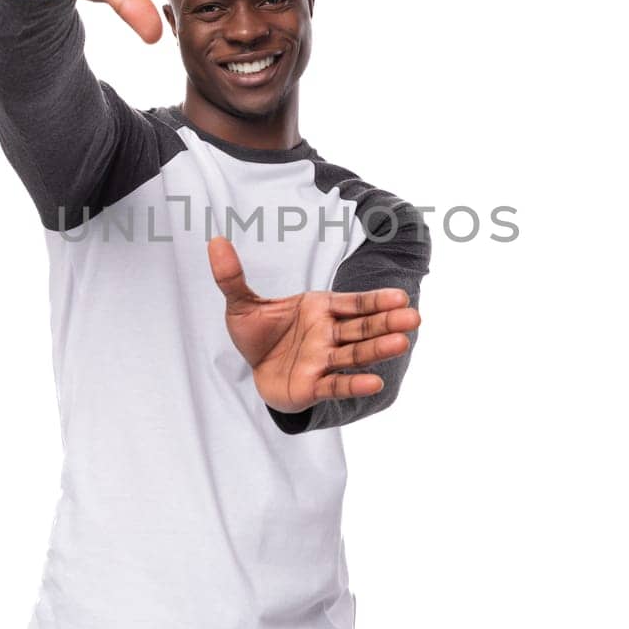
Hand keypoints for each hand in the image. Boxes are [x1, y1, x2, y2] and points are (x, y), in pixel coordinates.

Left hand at [207, 237, 421, 416]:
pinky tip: (374, 382)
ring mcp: (324, 360)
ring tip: (402, 343)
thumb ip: (231, 277)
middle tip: (414, 317)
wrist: (254, 371)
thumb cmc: (258, 335)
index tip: (399, 296)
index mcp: (320, 309)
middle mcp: (329, 334)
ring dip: (377, 349)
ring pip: (355, 354)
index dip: (376, 300)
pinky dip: (354, 383)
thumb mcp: (241, 305)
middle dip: (386, 322)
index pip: (353, 303)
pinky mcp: (314, 386)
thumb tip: (215, 241)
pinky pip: (337, 384)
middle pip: (362, 327)